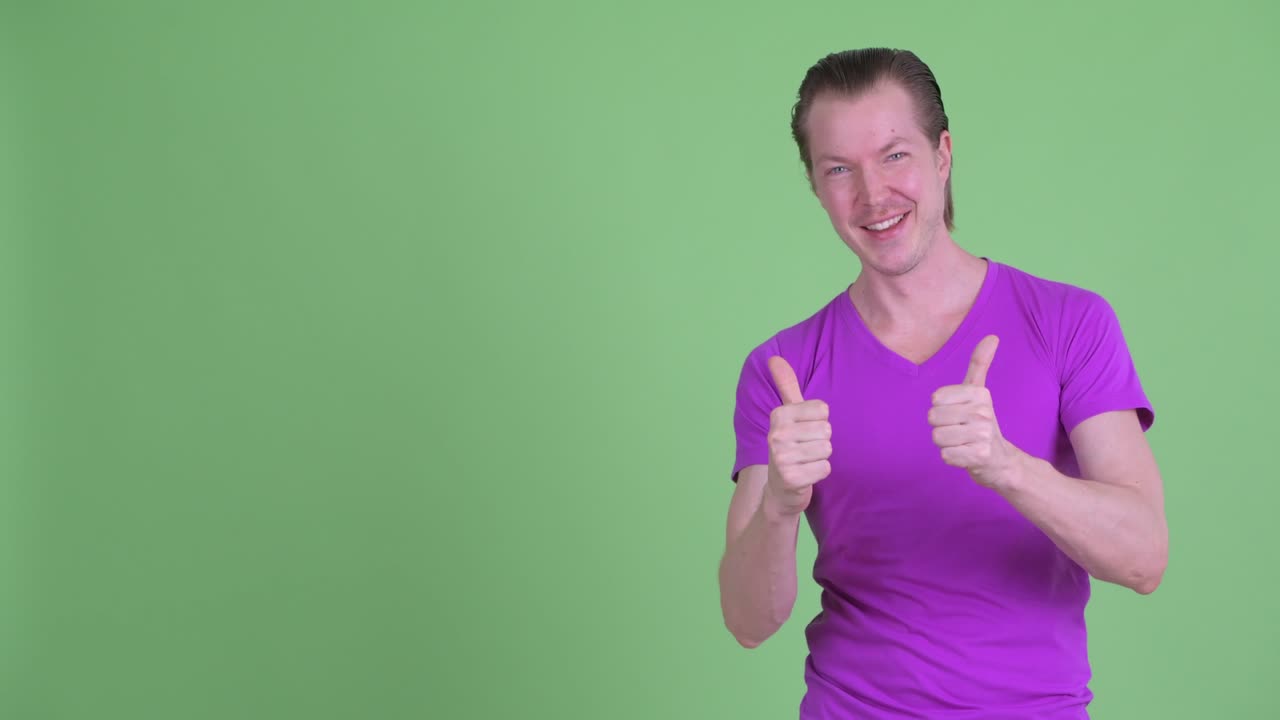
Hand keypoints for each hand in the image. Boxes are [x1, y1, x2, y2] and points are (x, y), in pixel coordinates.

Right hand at [764, 356, 831, 516]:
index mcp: (778, 415)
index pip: (823, 410)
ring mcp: (781, 457)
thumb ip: (786, 386)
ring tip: (805, 461)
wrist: (780, 489)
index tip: (804, 431)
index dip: (818, 422)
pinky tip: (806, 475)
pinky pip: (825, 468)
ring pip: (827, 449)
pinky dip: (819, 473)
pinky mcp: (791, 478)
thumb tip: (774, 358)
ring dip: (820, 458)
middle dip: (821, 442)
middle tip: (805, 449)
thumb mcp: (787, 415)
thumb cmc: (790, 446)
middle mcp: (776, 434)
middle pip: (827, 430)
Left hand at [928, 335, 1018, 488]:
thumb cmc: (982, 422)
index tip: (959, 412)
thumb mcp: (979, 392)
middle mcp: (983, 412)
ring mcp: (983, 435)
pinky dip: (952, 457)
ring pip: (937, 437)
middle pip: (933, 418)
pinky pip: (945, 455)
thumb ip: (980, 364)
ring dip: (946, 443)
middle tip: (961, 430)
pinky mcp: (979, 456)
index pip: (936, 398)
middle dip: (942, 427)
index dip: (942, 408)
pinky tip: (966, 455)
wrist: (1001, 460)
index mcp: (980, 394)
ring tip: (963, 442)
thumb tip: (992, 336)